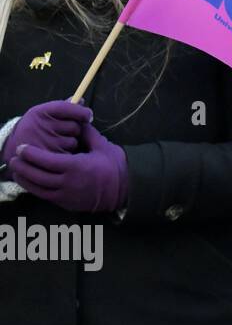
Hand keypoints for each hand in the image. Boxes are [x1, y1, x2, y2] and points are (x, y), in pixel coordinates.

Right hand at [2, 100, 92, 164]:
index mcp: (40, 112)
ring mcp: (44, 142)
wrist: (15, 148)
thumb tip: (82, 101)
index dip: (81, 112)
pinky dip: (66, 155)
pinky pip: (69, 155)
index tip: (87, 116)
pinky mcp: (48, 158)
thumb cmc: (36, 128)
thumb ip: (63, 108)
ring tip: (55, 143)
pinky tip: (56, 153)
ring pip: (73, 142)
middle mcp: (41, 126)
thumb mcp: (44, 114)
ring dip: (69, 144)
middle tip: (63, 132)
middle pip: (74, 127)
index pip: (67, 108)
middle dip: (74, 130)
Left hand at [8, 121, 128, 212]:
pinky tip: (29, 181)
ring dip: (24, 179)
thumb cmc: (115, 166)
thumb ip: (87, 134)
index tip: (22, 148)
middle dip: (22, 166)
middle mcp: (69, 182)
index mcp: (77, 166)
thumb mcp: (104, 146)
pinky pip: (45, 196)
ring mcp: (67, 195)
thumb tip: (77, 121)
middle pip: (37, 175)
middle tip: (13, 158)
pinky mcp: (66, 203)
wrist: (125, 190)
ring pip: (38, 188)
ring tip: (16, 170)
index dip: (31, 154)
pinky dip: (34, 188)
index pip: (47, 160)